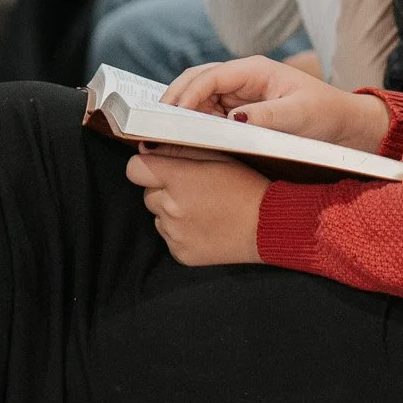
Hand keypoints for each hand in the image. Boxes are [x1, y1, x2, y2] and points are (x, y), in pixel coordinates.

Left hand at [125, 147, 267, 265]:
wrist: (268, 227)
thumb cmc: (246, 187)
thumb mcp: (217, 157)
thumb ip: (178, 150)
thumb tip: (147, 148)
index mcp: (178, 180)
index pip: (135, 169)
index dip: (145, 166)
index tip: (158, 167)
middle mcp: (171, 209)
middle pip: (148, 193)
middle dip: (164, 188)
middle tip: (193, 189)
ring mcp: (174, 234)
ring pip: (157, 215)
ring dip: (171, 210)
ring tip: (202, 208)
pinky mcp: (180, 254)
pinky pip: (168, 236)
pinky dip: (180, 230)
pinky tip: (204, 225)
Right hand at [163, 55, 390, 152]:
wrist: (344, 125)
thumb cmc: (326, 114)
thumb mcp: (300, 116)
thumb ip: (268, 117)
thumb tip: (235, 118)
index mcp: (254, 70)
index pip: (210, 76)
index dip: (188, 94)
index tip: (172, 115)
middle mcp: (242, 79)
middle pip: (196, 83)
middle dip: (174, 101)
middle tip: (153, 126)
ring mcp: (239, 95)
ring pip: (199, 99)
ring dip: (181, 115)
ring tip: (161, 137)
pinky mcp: (240, 112)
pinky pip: (209, 115)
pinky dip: (194, 126)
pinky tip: (183, 143)